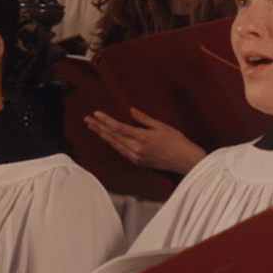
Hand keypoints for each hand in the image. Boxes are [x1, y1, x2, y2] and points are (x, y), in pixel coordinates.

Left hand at [85, 108, 206, 174]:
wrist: (185, 161)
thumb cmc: (177, 141)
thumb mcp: (162, 126)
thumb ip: (144, 119)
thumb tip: (131, 111)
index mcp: (142, 138)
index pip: (118, 128)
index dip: (106, 121)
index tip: (96, 113)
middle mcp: (136, 149)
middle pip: (112, 136)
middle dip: (98, 127)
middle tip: (87, 119)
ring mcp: (136, 157)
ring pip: (114, 144)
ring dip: (102, 135)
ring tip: (92, 127)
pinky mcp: (138, 162)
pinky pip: (120, 151)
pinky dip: (112, 143)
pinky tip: (106, 138)